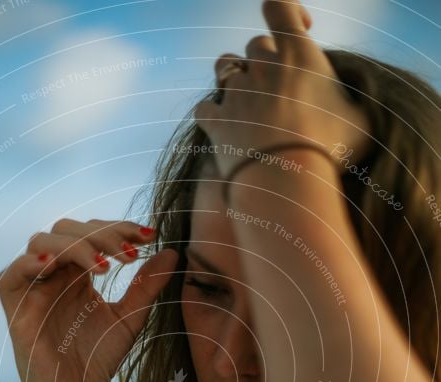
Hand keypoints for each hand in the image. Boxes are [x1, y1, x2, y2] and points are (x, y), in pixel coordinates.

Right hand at [0, 218, 177, 381]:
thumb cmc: (95, 361)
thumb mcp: (129, 319)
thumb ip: (147, 286)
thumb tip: (172, 252)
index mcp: (78, 273)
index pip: (93, 233)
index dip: (120, 228)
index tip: (150, 236)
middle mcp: (54, 273)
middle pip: (68, 229)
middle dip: (102, 235)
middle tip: (130, 254)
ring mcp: (33, 287)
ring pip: (43, 242)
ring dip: (76, 246)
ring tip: (105, 267)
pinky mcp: (15, 306)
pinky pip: (13, 273)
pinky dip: (32, 262)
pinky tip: (58, 264)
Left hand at [195, 0, 370, 178]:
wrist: (287, 181)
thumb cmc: (330, 150)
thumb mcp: (360, 123)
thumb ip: (355, 105)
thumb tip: (359, 113)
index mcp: (299, 55)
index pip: (279, 7)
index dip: (287, 10)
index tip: (299, 27)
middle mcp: (263, 66)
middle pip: (255, 45)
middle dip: (266, 60)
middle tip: (281, 88)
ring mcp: (236, 93)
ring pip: (225, 69)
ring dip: (237, 82)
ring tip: (249, 105)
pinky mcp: (216, 121)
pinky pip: (206, 108)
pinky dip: (214, 115)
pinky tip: (225, 129)